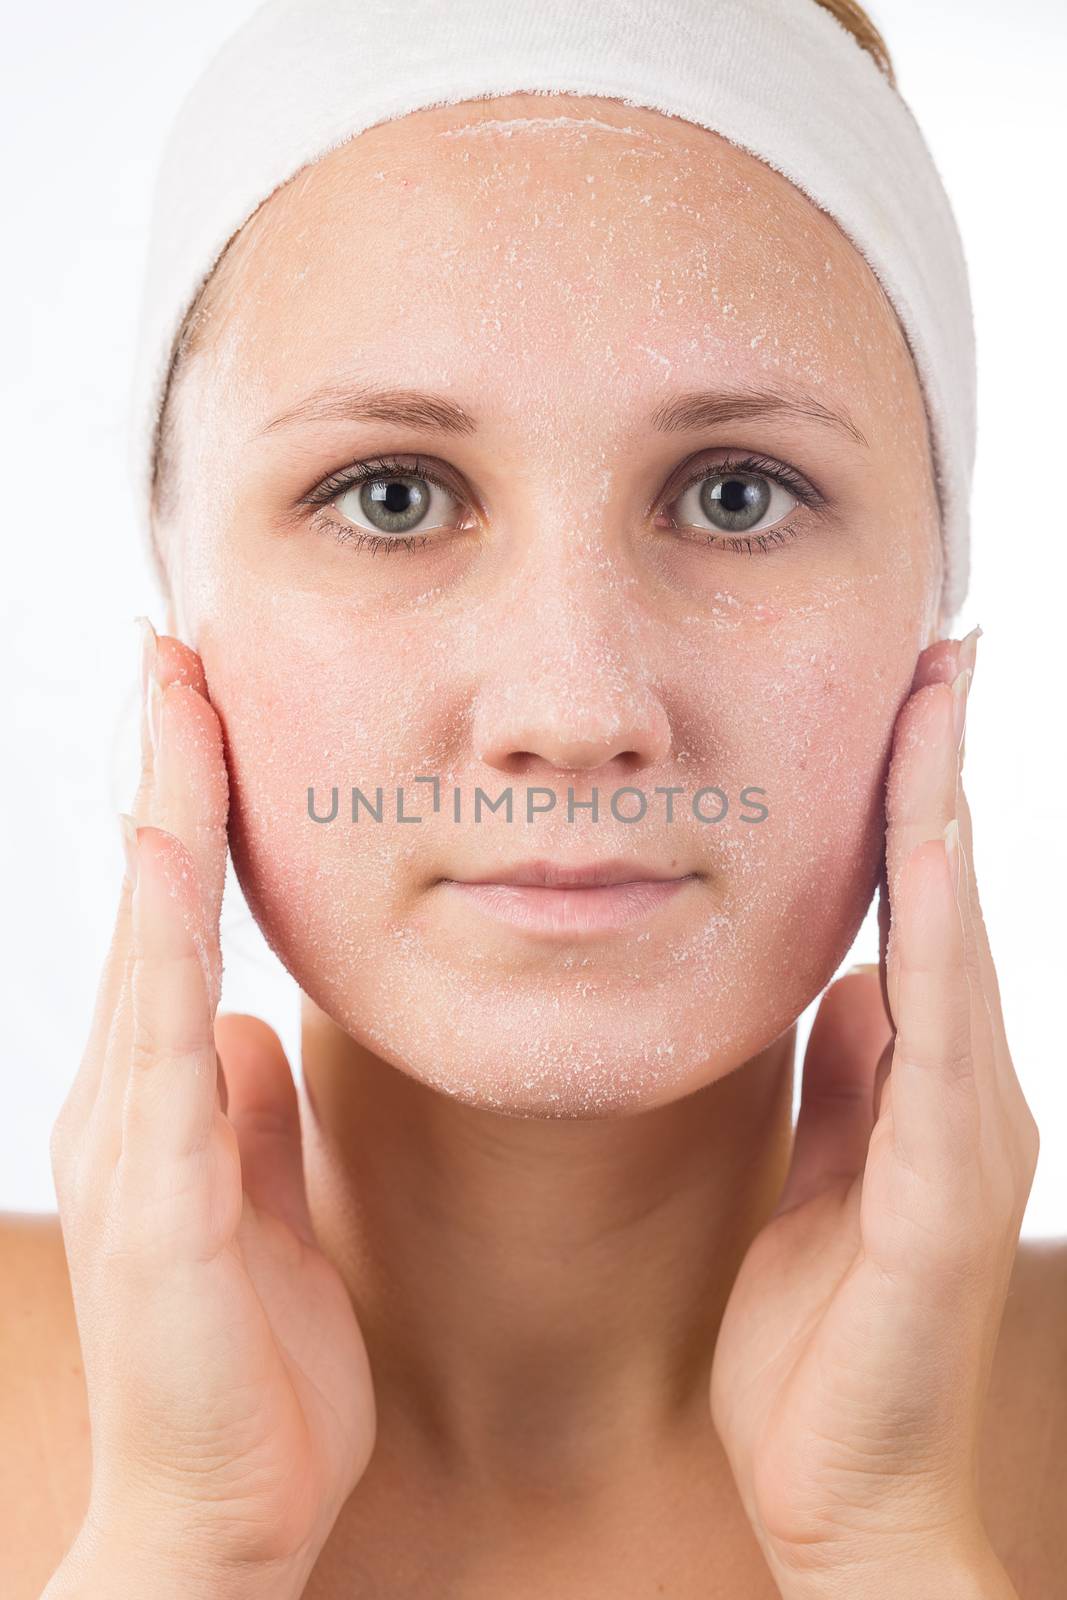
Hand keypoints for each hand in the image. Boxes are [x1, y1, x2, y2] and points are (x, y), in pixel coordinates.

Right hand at [45, 621, 374, 1599]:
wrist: (222, 1509)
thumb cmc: (248, 1363)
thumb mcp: (259, 1202)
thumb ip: (243, 1112)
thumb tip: (246, 1028)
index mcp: (162, 1091)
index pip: (176, 915)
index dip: (190, 804)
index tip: (207, 702)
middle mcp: (129, 1091)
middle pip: (147, 896)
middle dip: (164, 766)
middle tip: (177, 647)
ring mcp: (127, 1134)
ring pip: (141, 934)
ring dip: (160, 806)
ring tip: (174, 688)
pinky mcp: (152, 1189)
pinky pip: (157, 1028)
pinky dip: (163, 927)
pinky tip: (178, 840)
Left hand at [709, 628, 1036, 1597]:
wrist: (842, 1492)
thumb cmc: (823, 1335)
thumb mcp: (822, 1170)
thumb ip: (847, 1073)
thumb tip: (846, 976)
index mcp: (925, 1081)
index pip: (917, 909)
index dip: (913, 797)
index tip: (906, 690)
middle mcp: (963, 1093)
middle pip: (951, 902)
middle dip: (941, 772)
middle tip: (942, 647)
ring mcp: (965, 1144)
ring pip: (959, 952)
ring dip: (943, 825)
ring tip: (935, 706)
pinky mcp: (940, 1207)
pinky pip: (935, 1053)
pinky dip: (931, 950)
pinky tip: (916, 865)